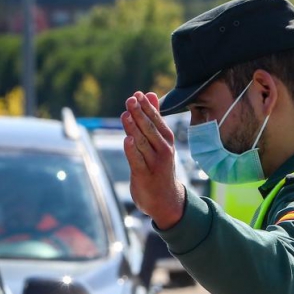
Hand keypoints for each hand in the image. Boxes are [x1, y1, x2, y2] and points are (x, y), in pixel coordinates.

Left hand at [121, 91, 185, 229]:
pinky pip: (137, 161)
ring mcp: (154, 163)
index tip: (138, 94)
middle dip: (140, 114)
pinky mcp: (144, 175)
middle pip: (149, 129)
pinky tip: (127, 139)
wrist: (166, 200)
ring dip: (134, 129)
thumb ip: (153, 118)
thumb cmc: (159, 166)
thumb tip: (149, 94)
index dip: (147, 107)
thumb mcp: (159, 141)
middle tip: (130, 99)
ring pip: (143, 143)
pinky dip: (132, 150)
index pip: (156, 120)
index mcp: (166, 141)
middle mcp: (163, 150)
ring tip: (126, 115)